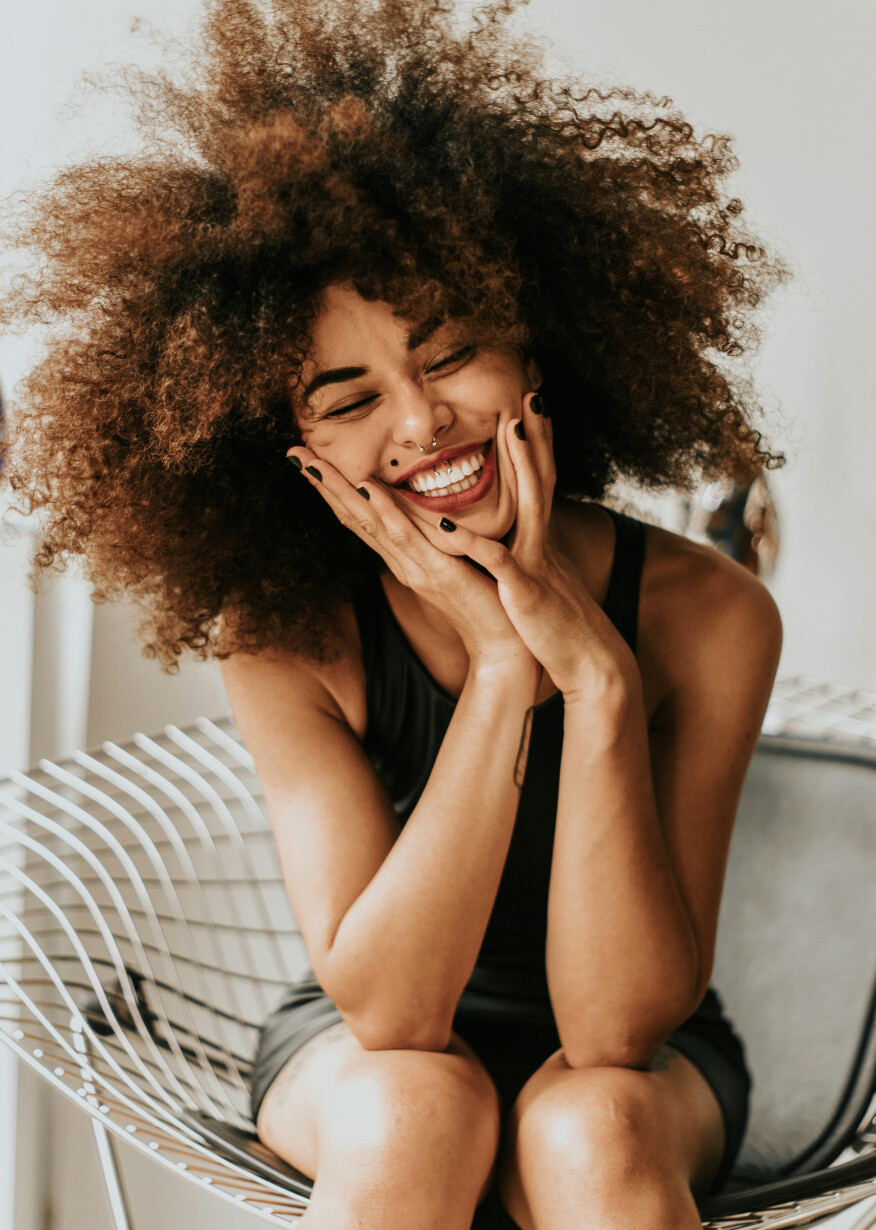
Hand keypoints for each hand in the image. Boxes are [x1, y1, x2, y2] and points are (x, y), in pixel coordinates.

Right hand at [285, 444, 538, 680]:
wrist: (504, 645)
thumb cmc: (486, 601)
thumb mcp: (457, 561)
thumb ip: (438, 538)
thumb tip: (429, 509)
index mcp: (404, 557)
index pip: (361, 517)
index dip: (334, 488)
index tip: (310, 458)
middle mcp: (402, 562)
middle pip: (354, 517)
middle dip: (323, 484)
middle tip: (293, 452)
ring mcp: (416, 568)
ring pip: (370, 523)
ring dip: (340, 491)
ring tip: (313, 463)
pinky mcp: (439, 574)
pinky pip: (408, 539)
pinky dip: (387, 512)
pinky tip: (369, 490)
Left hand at [434, 393, 639, 701]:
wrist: (591, 665)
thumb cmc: (559, 628)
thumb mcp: (543, 583)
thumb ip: (529, 557)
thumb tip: (518, 540)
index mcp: (541, 541)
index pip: (541, 483)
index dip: (537, 445)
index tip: (531, 407)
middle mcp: (542, 543)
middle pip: (543, 479)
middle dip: (537, 437)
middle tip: (532, 394)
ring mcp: (536, 563)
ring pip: (529, 505)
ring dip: (522, 466)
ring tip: (511, 429)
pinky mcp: (524, 590)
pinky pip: (497, 560)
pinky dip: (472, 541)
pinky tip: (448, 522)